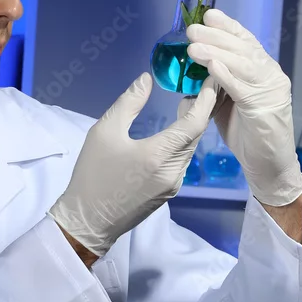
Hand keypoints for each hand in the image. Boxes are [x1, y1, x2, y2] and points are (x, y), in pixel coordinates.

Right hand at [49, 71, 217, 257]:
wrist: (88, 221)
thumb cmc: (92, 175)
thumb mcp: (104, 132)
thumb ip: (129, 103)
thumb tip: (146, 80)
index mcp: (158, 155)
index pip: (194, 123)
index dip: (206, 99)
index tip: (212, 80)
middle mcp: (172, 171)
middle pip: (196, 135)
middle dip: (201, 110)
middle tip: (201, 85)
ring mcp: (173, 184)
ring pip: (189, 149)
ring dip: (192, 127)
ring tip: (188, 103)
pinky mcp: (168, 193)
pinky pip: (181, 162)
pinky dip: (182, 143)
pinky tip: (175, 132)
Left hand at [186, 9, 301, 206]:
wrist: (268, 166)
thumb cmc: (247, 134)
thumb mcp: (225, 105)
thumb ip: (214, 88)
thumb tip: (189, 79)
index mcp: (261, 70)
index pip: (244, 41)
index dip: (227, 27)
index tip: (207, 15)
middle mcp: (270, 75)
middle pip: (242, 48)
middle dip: (216, 36)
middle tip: (192, 29)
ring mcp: (271, 90)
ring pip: (243, 64)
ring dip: (217, 53)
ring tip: (194, 46)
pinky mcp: (266, 109)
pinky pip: (244, 89)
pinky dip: (227, 76)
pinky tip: (211, 67)